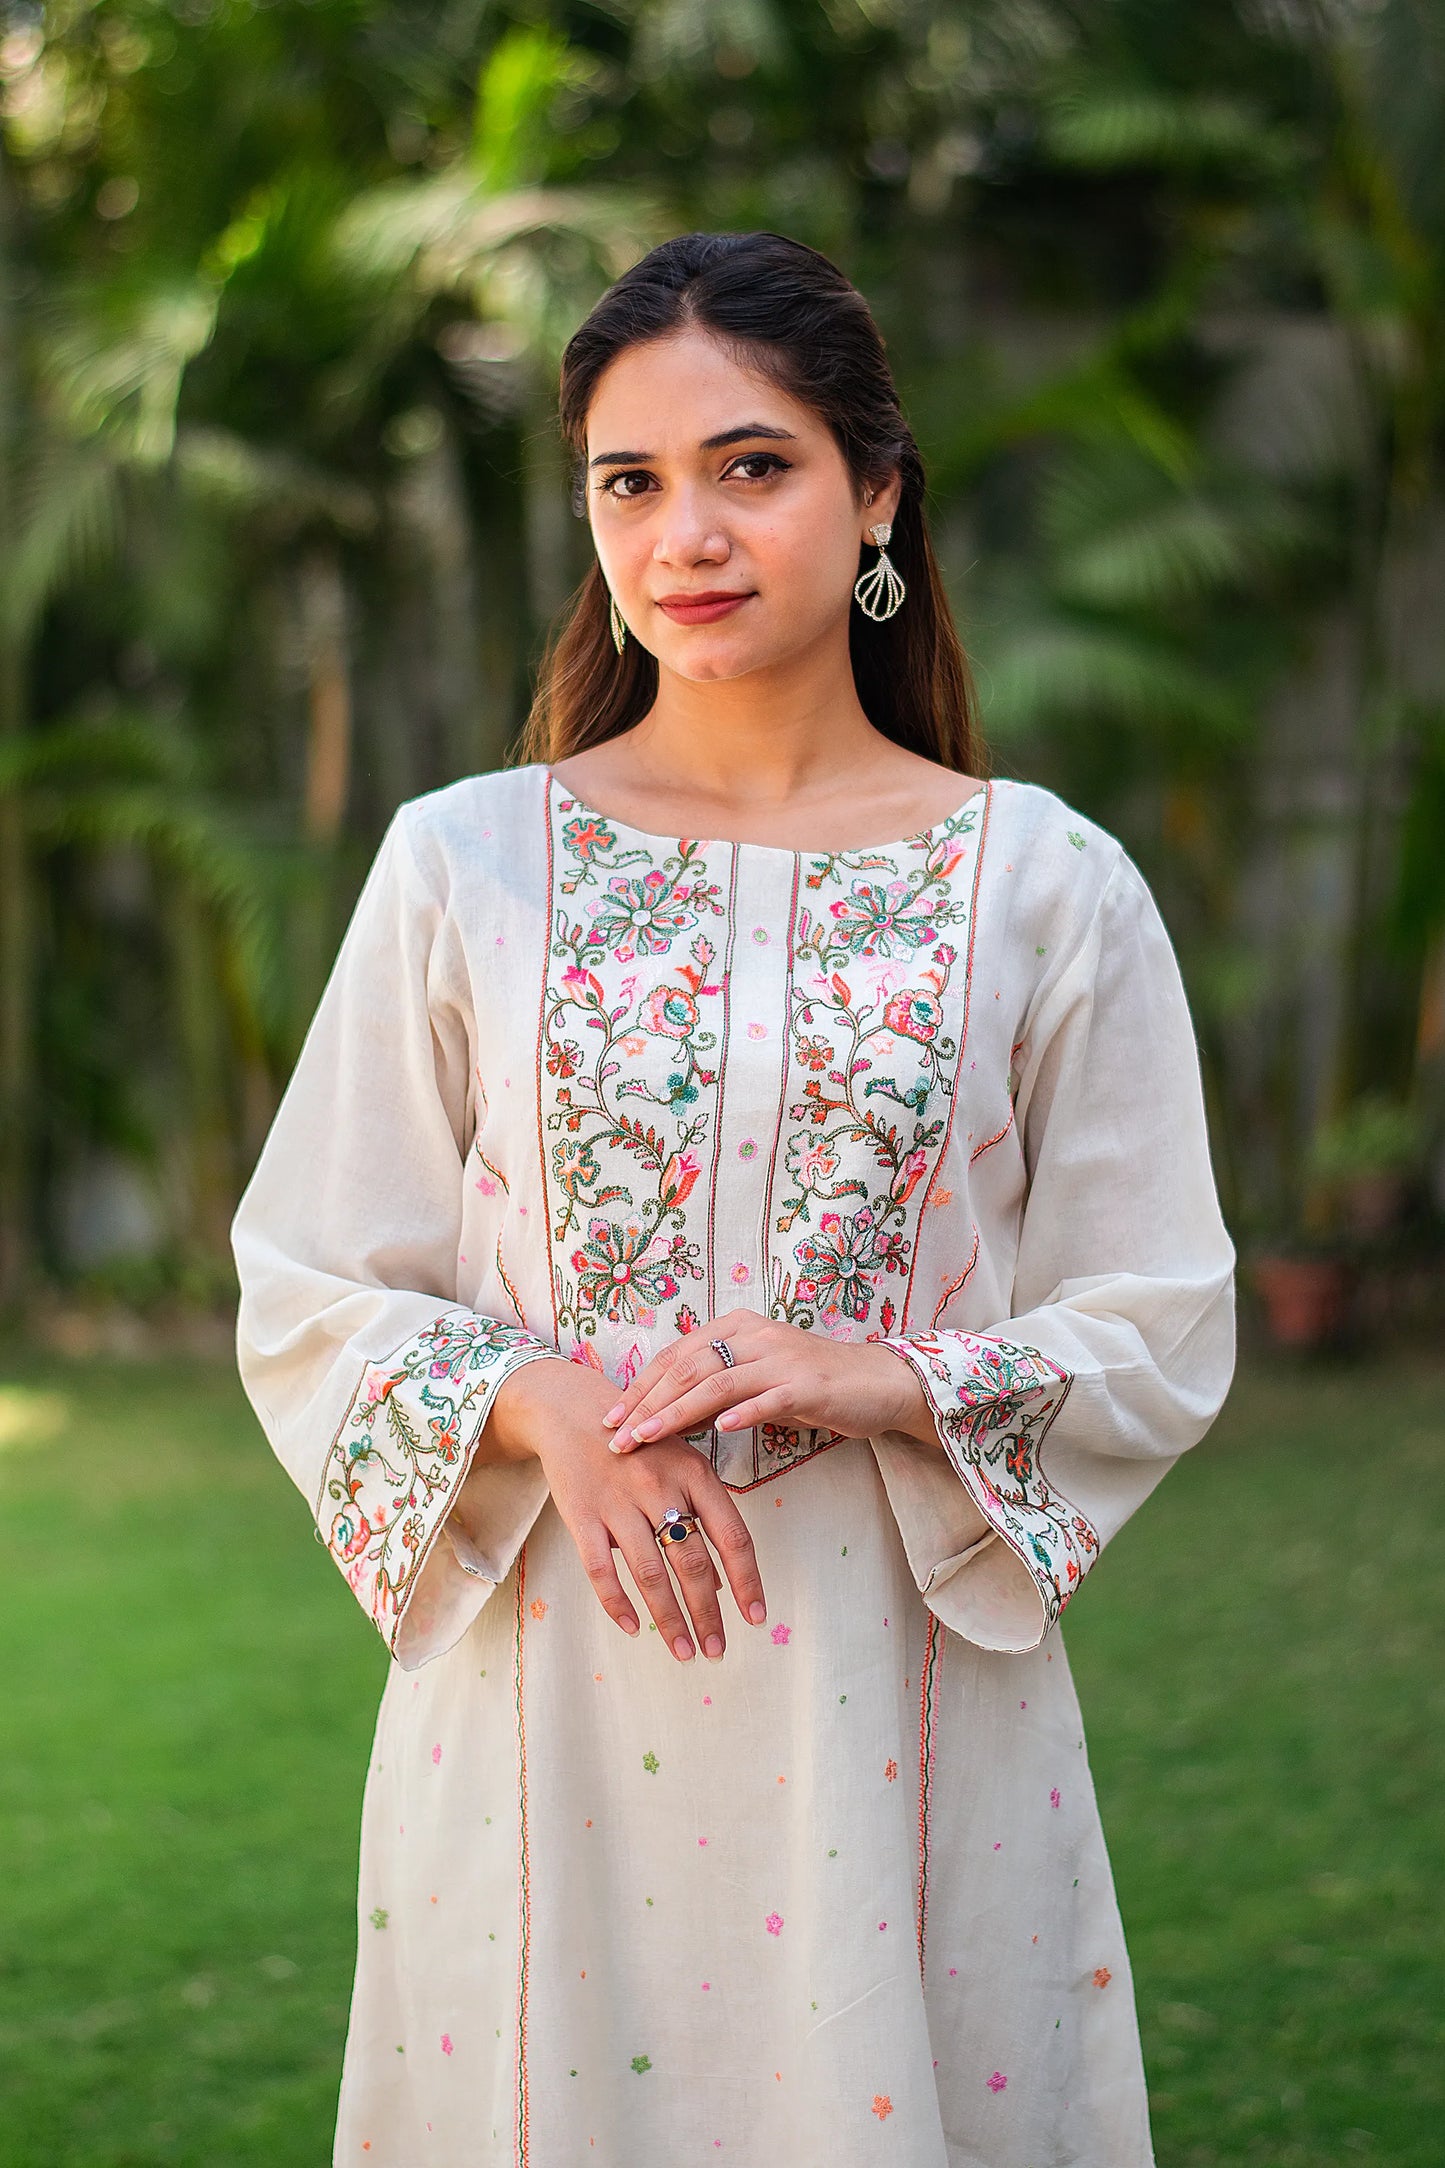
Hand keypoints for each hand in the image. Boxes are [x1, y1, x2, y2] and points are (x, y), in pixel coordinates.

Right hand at [484, 1357, 768, 1661]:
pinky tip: (632, 1628)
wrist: (572, 1409)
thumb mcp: (681, 1461)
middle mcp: (661, 1487)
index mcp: (695, 1473)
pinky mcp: (582, 1514)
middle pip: (692, 1563)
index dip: (747, 1581)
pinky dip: (617, 1603)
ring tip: (684, 1652)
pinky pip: (601, 1569)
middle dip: (708, 1614)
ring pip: (650, 1574)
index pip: (732, 1536)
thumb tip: (722, 1579)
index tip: (756, 1618)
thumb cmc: (640, 1443)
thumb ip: (704, 1511)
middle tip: (717, 1651)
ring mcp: (620, 1502)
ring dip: (670, 1619)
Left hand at [597, 1311, 937, 1454]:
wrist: (876, 1383)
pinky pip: (768, 1398)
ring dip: (677, 1413)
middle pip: (687, 1368)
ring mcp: (781, 1358)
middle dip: (646, 1404)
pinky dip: (741, 1413)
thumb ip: (714, 1393)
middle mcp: (754, 1336)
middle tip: (615, 1437)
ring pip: (717, 1383)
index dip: (639, 1388)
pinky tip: (719, 1431)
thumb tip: (664, 1416)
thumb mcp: (756, 1383)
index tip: (609, 1419)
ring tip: (647, 1438)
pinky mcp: (808, 1384)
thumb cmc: (811, 1385)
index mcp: (735, 1328)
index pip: (675, 1358)